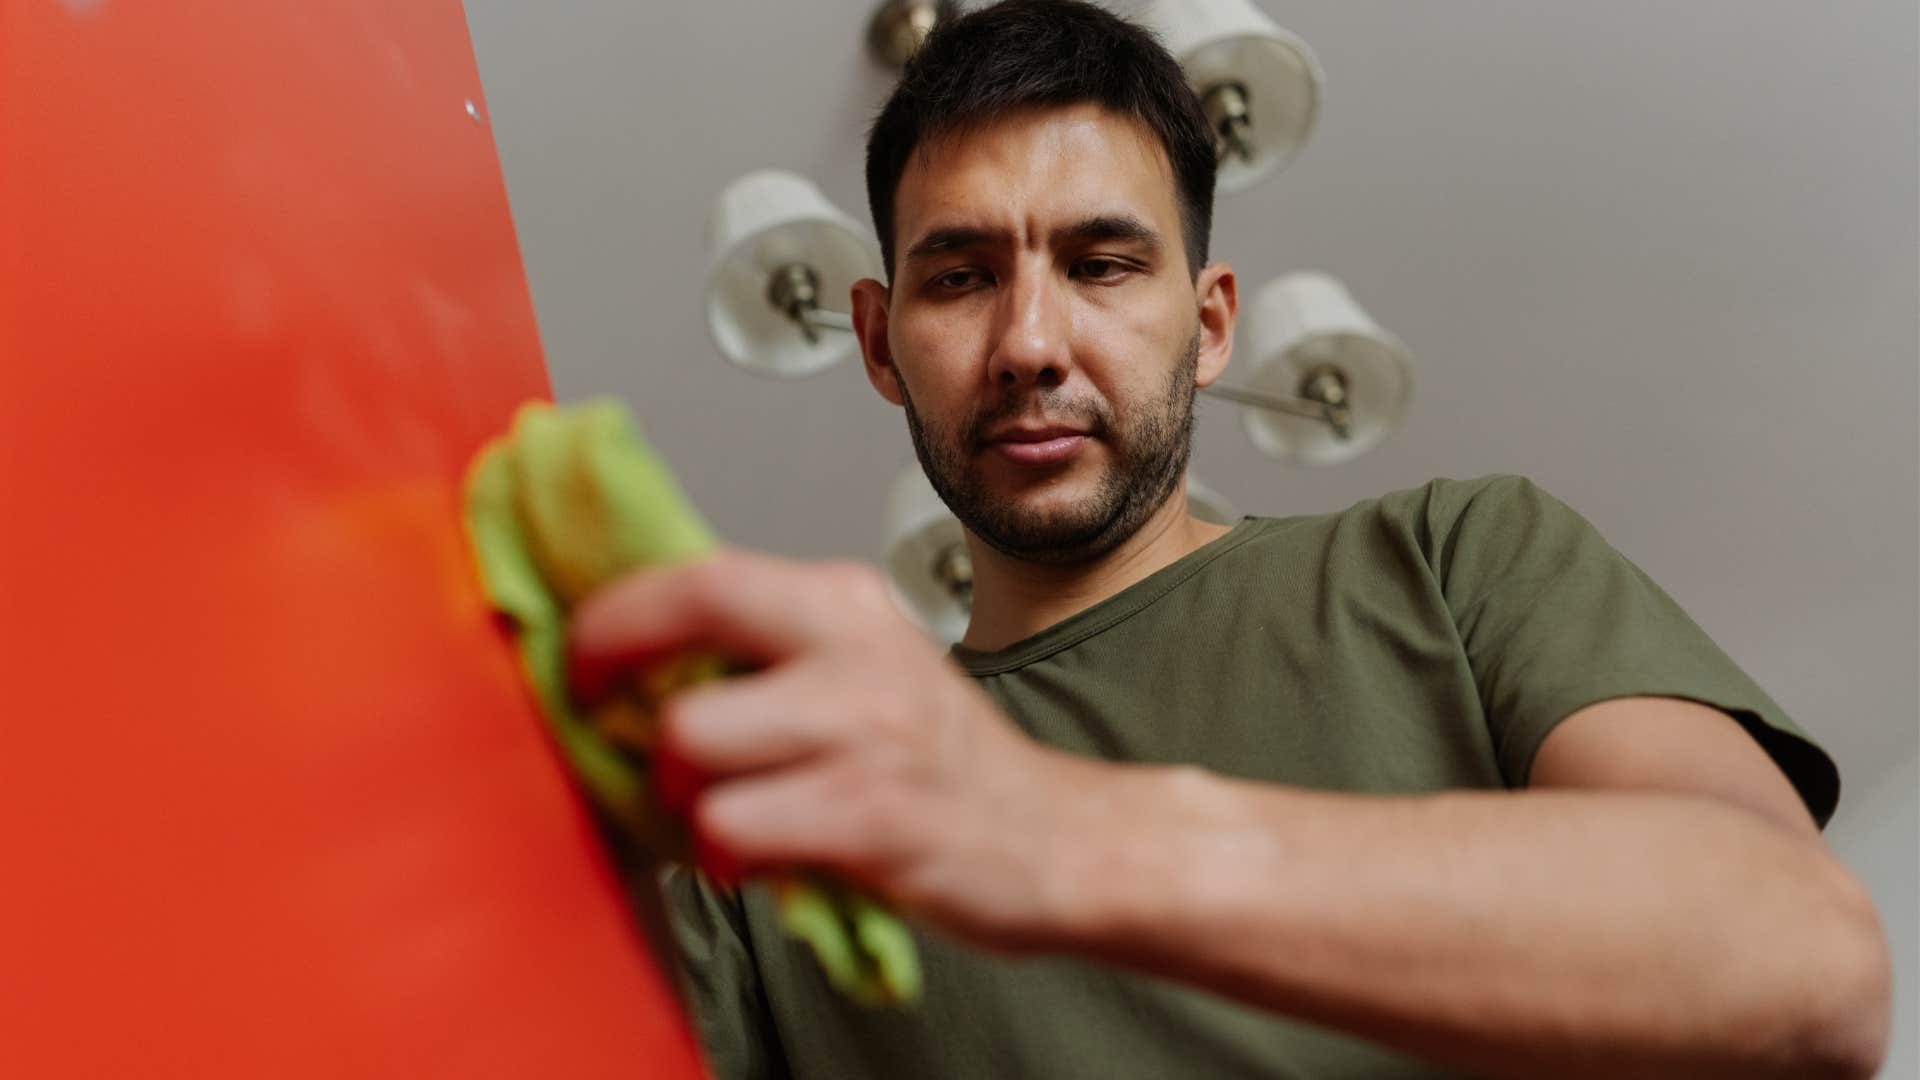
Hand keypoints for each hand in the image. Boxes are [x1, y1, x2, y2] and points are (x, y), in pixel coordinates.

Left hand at [568, 547, 1099, 950]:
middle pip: (691, 609)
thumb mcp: (864, 672)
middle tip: (606, 717)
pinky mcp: (870, 812)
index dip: (614, 609)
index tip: (579, 652)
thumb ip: (769, 655)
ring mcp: (866, 728)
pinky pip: (731, 825)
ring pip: (690, 737)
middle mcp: (857, 647)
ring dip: (674, 791)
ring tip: (712, 813)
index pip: (703, 571)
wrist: (1055, 838)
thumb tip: (638, 659)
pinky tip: (752, 859)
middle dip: (613, 666)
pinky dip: (720, 854)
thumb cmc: (941, 765)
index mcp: (847, 603)